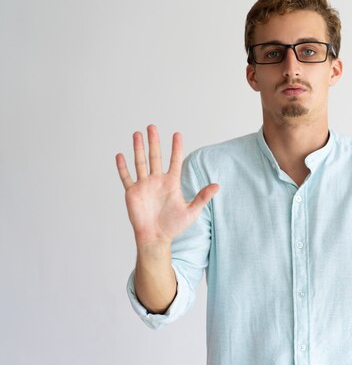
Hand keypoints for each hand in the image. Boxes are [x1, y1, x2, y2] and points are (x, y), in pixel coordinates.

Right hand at [115, 125, 218, 248]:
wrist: (156, 238)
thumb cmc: (174, 226)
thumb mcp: (191, 211)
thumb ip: (202, 197)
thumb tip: (217, 185)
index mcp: (171, 182)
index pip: (175, 161)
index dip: (176, 148)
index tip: (177, 134)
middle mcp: (157, 181)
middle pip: (155, 157)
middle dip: (154, 142)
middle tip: (152, 126)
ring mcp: (144, 185)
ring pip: (140, 162)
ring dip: (138, 148)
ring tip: (137, 134)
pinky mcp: (132, 193)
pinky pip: (126, 177)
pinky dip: (123, 167)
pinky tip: (120, 155)